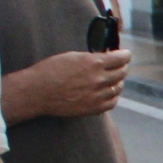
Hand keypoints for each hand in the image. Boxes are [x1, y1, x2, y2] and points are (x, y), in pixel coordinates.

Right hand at [7, 49, 127, 121]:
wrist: (37, 92)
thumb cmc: (50, 71)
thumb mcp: (72, 56)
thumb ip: (91, 58)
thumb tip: (105, 58)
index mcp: (93, 63)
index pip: (121, 58)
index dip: (125, 55)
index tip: (125, 54)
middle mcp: (99, 79)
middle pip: (122, 73)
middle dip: (122, 67)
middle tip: (120, 66)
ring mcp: (97, 95)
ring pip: (118, 88)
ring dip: (118, 82)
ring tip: (114, 79)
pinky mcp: (94, 108)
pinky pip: (112, 102)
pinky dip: (113, 96)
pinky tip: (111, 93)